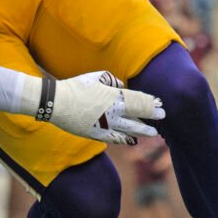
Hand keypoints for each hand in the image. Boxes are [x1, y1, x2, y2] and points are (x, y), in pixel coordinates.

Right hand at [38, 69, 163, 145]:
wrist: (55, 103)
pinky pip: (116, 138)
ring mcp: (105, 125)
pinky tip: (133, 140)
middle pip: (138, 115)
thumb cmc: (75, 87)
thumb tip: (121, 86)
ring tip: (153, 133)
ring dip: (143, 130)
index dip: (151, 103)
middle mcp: (113, 112)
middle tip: (163, 116)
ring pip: (130, 129)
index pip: (139, 101)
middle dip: (152, 116)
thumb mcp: (95, 77)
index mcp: (114, 96)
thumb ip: (111, 81)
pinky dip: (126, 139)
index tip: (159, 103)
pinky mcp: (96, 134)